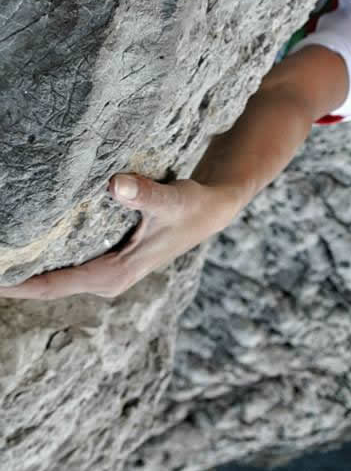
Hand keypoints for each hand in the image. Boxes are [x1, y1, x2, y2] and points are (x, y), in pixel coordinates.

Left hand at [0, 173, 229, 300]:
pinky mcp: (105, 260)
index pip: (51, 285)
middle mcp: (106, 279)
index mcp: (114, 275)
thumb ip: (144, 194)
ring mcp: (105, 272)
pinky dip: (40, 257)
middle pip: (44, 286)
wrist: (210, 211)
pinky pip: (62, 265)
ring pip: (51, 277)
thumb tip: (116, 184)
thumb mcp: (171, 199)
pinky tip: (21, 240)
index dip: (14, 283)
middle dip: (11, 276)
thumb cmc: (191, 207)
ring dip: (23, 268)